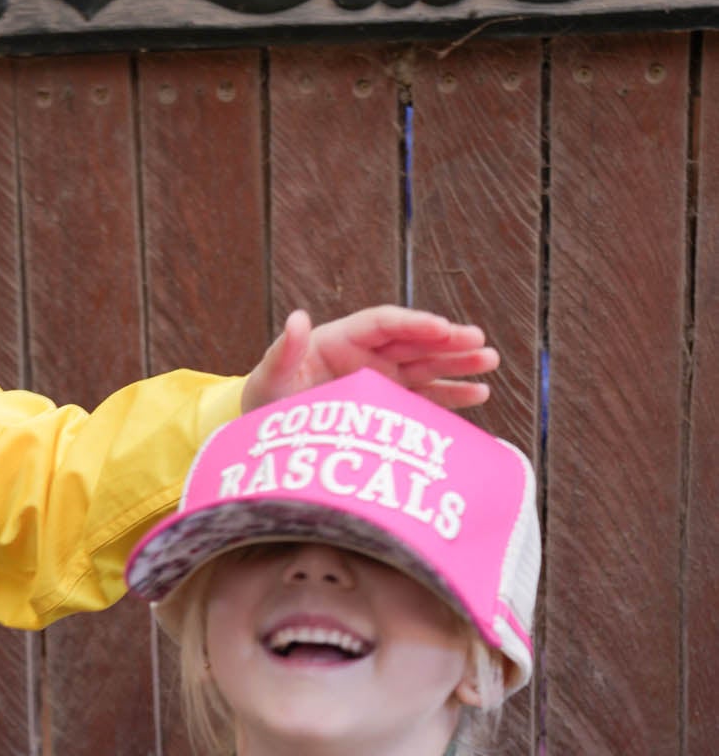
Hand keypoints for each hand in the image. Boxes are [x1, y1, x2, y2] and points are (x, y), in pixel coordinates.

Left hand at [240, 306, 497, 413]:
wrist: (269, 438)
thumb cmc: (267, 401)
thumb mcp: (269, 377)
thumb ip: (284, 350)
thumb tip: (297, 318)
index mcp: (341, 340)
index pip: (385, 324)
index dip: (415, 324)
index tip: (443, 327)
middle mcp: (366, 356)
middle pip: (414, 342)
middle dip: (447, 341)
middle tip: (479, 341)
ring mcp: (380, 381)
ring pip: (426, 366)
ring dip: (457, 364)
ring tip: (489, 363)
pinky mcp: (388, 406)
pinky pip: (424, 398)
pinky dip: (450, 397)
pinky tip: (478, 395)